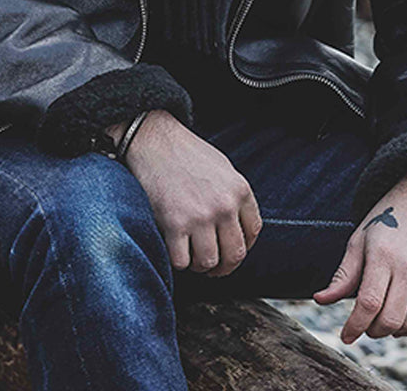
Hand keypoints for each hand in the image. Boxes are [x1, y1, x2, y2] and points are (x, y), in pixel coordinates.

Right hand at [120, 110, 262, 276]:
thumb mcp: (222, 167)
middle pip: (235, 255)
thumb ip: (233, 195)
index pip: (253, 232)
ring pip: (208, 263)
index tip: (230, 251)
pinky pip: (181, 262)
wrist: (154, 139)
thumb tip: (237, 227)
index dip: (242, 247)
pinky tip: (174, 249)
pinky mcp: (174, 224)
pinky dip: (177, 261)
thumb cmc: (185, 153)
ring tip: (191, 256)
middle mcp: (224, 205)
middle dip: (224, 267)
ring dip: (199, 265)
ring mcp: (200, 216)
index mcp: (239, 189)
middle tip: (213, 268)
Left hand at [313, 173, 406, 342]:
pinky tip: (402, 319)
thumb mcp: (360, 238)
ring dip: (392, 331)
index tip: (346, 336)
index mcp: (384, 255)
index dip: (355, 326)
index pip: (369, 303)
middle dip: (372, 330)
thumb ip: (344, 274)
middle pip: (389, 319)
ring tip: (381, 319)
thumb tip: (320, 300)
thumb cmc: (389, 215)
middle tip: (364, 324)